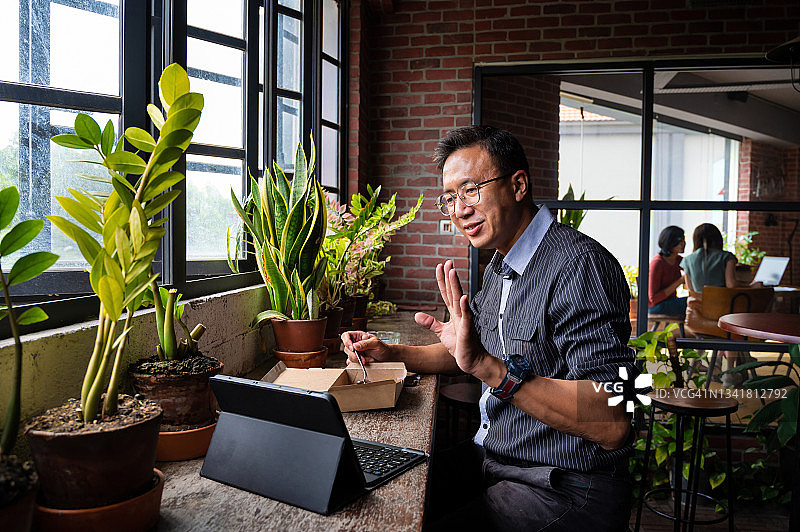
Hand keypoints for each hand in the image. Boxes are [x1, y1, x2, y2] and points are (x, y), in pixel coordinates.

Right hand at [341, 330, 390, 364]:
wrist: (386, 357)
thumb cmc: (382, 348)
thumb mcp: (375, 343)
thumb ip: (365, 343)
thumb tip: (355, 345)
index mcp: (359, 336)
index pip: (346, 335)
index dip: (346, 341)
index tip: (352, 348)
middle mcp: (356, 343)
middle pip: (347, 348)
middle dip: (354, 354)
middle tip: (362, 357)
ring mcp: (355, 352)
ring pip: (349, 356)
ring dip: (357, 359)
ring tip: (367, 359)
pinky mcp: (356, 359)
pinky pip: (351, 362)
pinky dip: (357, 363)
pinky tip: (365, 361)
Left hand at [429, 260, 489, 376]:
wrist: (472, 361)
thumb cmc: (461, 346)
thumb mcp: (442, 333)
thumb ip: (431, 323)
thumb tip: (417, 315)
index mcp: (454, 313)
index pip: (446, 293)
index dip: (442, 280)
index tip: (440, 266)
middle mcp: (460, 314)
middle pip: (453, 292)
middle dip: (450, 277)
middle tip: (448, 262)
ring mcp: (464, 321)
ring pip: (459, 300)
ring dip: (456, 286)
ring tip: (453, 272)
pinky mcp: (468, 331)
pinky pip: (466, 318)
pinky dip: (464, 308)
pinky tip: (462, 298)